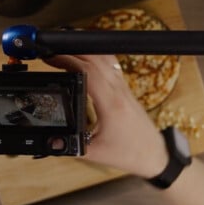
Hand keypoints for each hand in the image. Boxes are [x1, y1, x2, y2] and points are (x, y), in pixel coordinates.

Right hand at [43, 54, 167, 177]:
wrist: (152, 153)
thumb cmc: (129, 152)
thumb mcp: (95, 153)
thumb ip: (71, 145)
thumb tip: (51, 141)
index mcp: (111, 105)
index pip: (90, 72)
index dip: (68, 61)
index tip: (51, 59)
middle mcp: (119, 91)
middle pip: (96, 58)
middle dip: (72, 51)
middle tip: (52, 54)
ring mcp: (123, 87)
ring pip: (105, 57)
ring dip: (85, 51)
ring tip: (65, 54)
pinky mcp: (125, 88)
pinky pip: (111, 64)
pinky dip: (95, 57)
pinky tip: (85, 61)